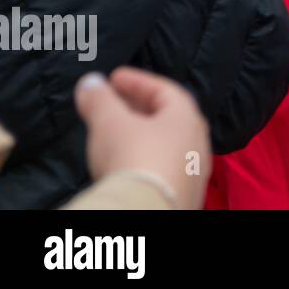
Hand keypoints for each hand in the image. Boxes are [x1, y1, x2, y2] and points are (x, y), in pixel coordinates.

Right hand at [75, 67, 210, 209]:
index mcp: (188, 119)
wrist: (146, 211)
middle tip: (112, 102)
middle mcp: (197, 144)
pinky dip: (144, 157)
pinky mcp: (182, 195)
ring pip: (166, 145)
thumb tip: (90, 82)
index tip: (114, 77)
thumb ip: (100, 100)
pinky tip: (126, 164)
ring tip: (114, 132)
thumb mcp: (110, 123)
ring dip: (141, 134)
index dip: (137, 81)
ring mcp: (193, 172)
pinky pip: (163, 168)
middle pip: (167, 118)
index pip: (165, 90)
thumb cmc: (134, 156)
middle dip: (137, 107)